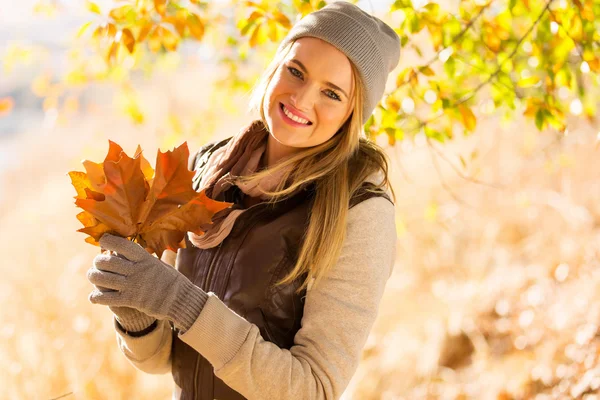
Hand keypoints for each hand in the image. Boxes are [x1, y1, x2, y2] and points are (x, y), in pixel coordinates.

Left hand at [86, 233, 207, 331]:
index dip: (108, 241)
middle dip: (98, 261)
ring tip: (93, 276)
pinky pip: (107, 298)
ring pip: (102, 278)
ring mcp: (133, 285)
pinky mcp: (131, 300)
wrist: (180, 299)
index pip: (121, 244)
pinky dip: (96, 297)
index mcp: (144, 258)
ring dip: (94, 277)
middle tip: (97, 263)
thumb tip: (127, 249)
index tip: (103, 241)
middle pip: (107, 262)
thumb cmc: (170, 280)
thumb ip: (142, 258)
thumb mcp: (158, 263)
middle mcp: (137, 270)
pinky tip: (94, 296)